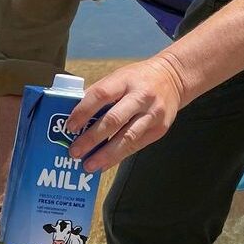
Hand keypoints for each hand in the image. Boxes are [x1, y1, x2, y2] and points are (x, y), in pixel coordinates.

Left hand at [65, 55, 186, 172]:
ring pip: (127, 138)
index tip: (70, 126)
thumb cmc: (137, 80)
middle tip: (74, 152)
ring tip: (89, 165)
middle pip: (114, 120)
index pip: (101, 95)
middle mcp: (141, 97)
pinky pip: (136, 146)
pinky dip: (118, 157)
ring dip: (106, 154)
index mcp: (125, 80)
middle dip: (92, 138)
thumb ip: (98, 94)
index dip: (84, 111)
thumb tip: (72, 114)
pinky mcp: (159, 129)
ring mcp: (152, 114)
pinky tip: (104, 164)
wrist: (173, 78)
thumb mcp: (118, 78)